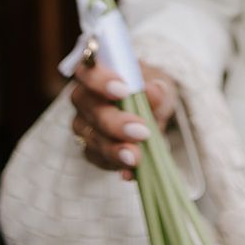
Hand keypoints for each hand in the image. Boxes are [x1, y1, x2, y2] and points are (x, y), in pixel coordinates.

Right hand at [71, 59, 177, 179]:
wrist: (152, 108)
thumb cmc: (150, 88)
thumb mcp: (159, 84)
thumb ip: (156, 88)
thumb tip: (153, 90)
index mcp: (97, 73)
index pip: (87, 71)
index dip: (100, 80)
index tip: (123, 90)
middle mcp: (84, 99)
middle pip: (90, 108)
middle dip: (115, 122)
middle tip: (141, 131)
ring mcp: (85, 125)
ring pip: (93, 137)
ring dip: (114, 149)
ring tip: (136, 157)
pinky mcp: (91, 149)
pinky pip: (98, 159)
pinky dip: (115, 165)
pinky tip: (129, 172)